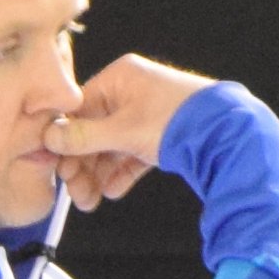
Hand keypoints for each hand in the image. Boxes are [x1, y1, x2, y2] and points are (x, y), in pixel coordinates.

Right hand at [43, 54, 212, 210]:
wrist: (228, 133)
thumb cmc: (177, 119)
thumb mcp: (123, 130)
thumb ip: (84, 137)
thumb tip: (51, 138)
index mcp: (120, 78)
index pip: (79, 109)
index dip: (66, 140)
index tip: (57, 166)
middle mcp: (131, 93)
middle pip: (94, 131)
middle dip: (83, 165)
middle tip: (76, 192)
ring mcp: (145, 114)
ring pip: (111, 147)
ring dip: (98, 174)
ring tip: (92, 200)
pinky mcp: (158, 135)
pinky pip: (131, 155)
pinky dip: (121, 172)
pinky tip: (112, 191)